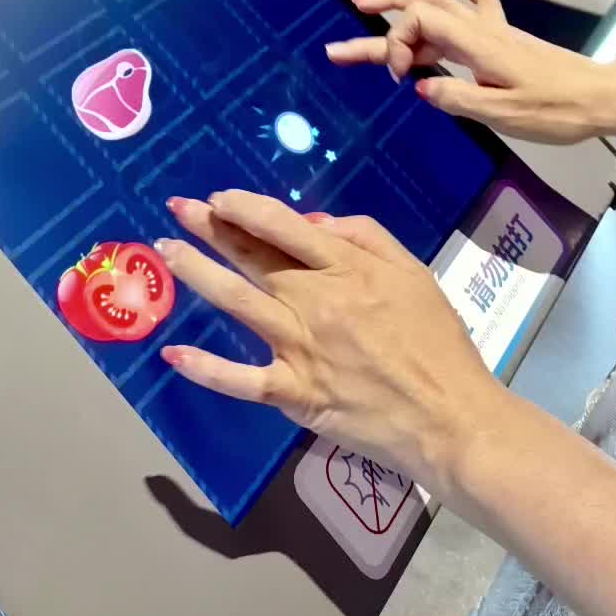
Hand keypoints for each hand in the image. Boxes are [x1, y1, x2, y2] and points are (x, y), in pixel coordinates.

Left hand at [157, 191, 505, 498]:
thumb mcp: (414, 273)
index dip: (245, 207)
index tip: (218, 198)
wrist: (449, 417)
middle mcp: (315, 301)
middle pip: (253, 256)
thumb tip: (313, 222)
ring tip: (166, 251)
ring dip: (197, 272)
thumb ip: (366, 238)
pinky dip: (206, 367)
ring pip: (237, 301)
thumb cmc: (438, 343)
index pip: (283, 226)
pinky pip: (241, 379)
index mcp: (346, 269)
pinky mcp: (295, 393)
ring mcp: (300, 348)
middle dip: (210, 228)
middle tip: (177, 208)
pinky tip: (174, 352)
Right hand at [325, 0, 615, 144]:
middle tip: (349, 12)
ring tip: (370, 3)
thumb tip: (419, 86)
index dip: (395, 44)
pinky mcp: (503, 38)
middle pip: (423, 5)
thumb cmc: (558, 110)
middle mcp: (481, 30)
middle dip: (383, 6)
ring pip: (441, 5)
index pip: (420, 22)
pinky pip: (474, 2)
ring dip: (404, 1)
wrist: (602, 98)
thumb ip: (459, 99)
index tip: (398, 79)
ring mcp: (493, 30)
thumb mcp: (505, 114)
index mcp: (477, 46)